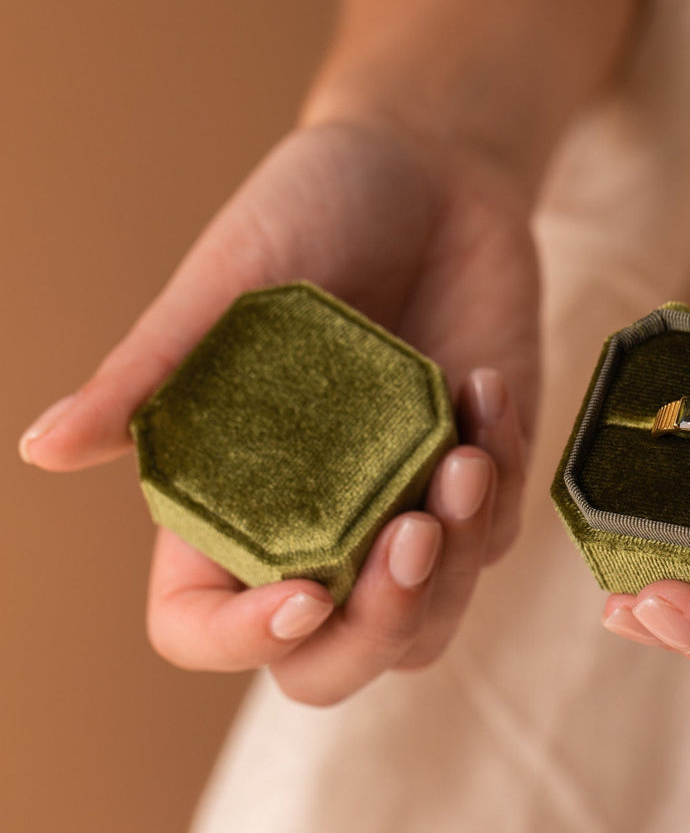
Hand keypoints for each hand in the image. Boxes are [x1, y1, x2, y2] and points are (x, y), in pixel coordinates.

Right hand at [19, 108, 538, 704]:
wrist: (431, 171)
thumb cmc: (316, 208)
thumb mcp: (233, 280)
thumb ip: (152, 370)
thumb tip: (42, 447)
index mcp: (228, 493)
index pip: (204, 624)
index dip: (240, 641)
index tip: (302, 595)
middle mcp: (314, 520)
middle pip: (333, 661)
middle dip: (376, 632)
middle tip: (410, 539)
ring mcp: (402, 506)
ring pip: (430, 621)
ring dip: (455, 563)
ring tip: (463, 455)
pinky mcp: (479, 476)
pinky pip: (498, 531)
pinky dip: (501, 481)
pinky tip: (486, 387)